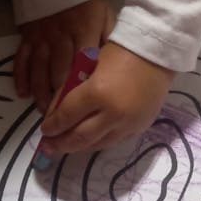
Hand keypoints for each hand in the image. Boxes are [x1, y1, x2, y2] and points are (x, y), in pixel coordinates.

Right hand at [14, 0, 115, 112]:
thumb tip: (114, 64)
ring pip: (40, 69)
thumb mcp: (104, 13)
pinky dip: (21, 76)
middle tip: (62, 119)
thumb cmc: (84, 0)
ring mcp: (42, 37)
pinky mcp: (27, 36)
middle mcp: (62, 37)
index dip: (82, 88)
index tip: (83, 109)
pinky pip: (22, 58)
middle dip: (61, 97)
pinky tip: (22, 93)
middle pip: (60, 72)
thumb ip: (109, 38)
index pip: (84, 65)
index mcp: (85, 31)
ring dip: (40, 92)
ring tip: (43, 111)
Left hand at [39, 41, 173, 153]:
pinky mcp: (140, 127)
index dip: (52, 126)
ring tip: (67, 146)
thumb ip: (70, 91)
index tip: (44, 130)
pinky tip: (90, 140)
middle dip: (61, 144)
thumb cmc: (119, 52)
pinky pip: (115, 140)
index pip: (67, 116)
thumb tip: (54, 114)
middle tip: (49, 147)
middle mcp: (113, 113)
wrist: (156, 53)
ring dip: (79, 147)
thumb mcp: (88, 66)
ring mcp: (128, 124)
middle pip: (80, 137)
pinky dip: (99, 142)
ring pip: (97, 144)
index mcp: (97, 93)